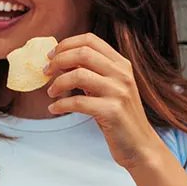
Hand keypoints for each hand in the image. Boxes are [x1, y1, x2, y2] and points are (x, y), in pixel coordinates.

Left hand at [43, 33, 164, 169]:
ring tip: (51, 92)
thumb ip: (91, 72)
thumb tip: (60, 61)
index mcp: (121, 64)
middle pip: (83, 53)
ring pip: (78, 75)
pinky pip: (78, 102)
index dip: (66, 44)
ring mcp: (119, 92)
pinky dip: (60, 104)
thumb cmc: (118, 116)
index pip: (90, 40)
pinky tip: (54, 108)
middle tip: (46, 72)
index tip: (51, 55)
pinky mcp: (113, 111)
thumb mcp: (108, 87)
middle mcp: (122, 74)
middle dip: (58, 60)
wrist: (140, 145)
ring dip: (57, 83)